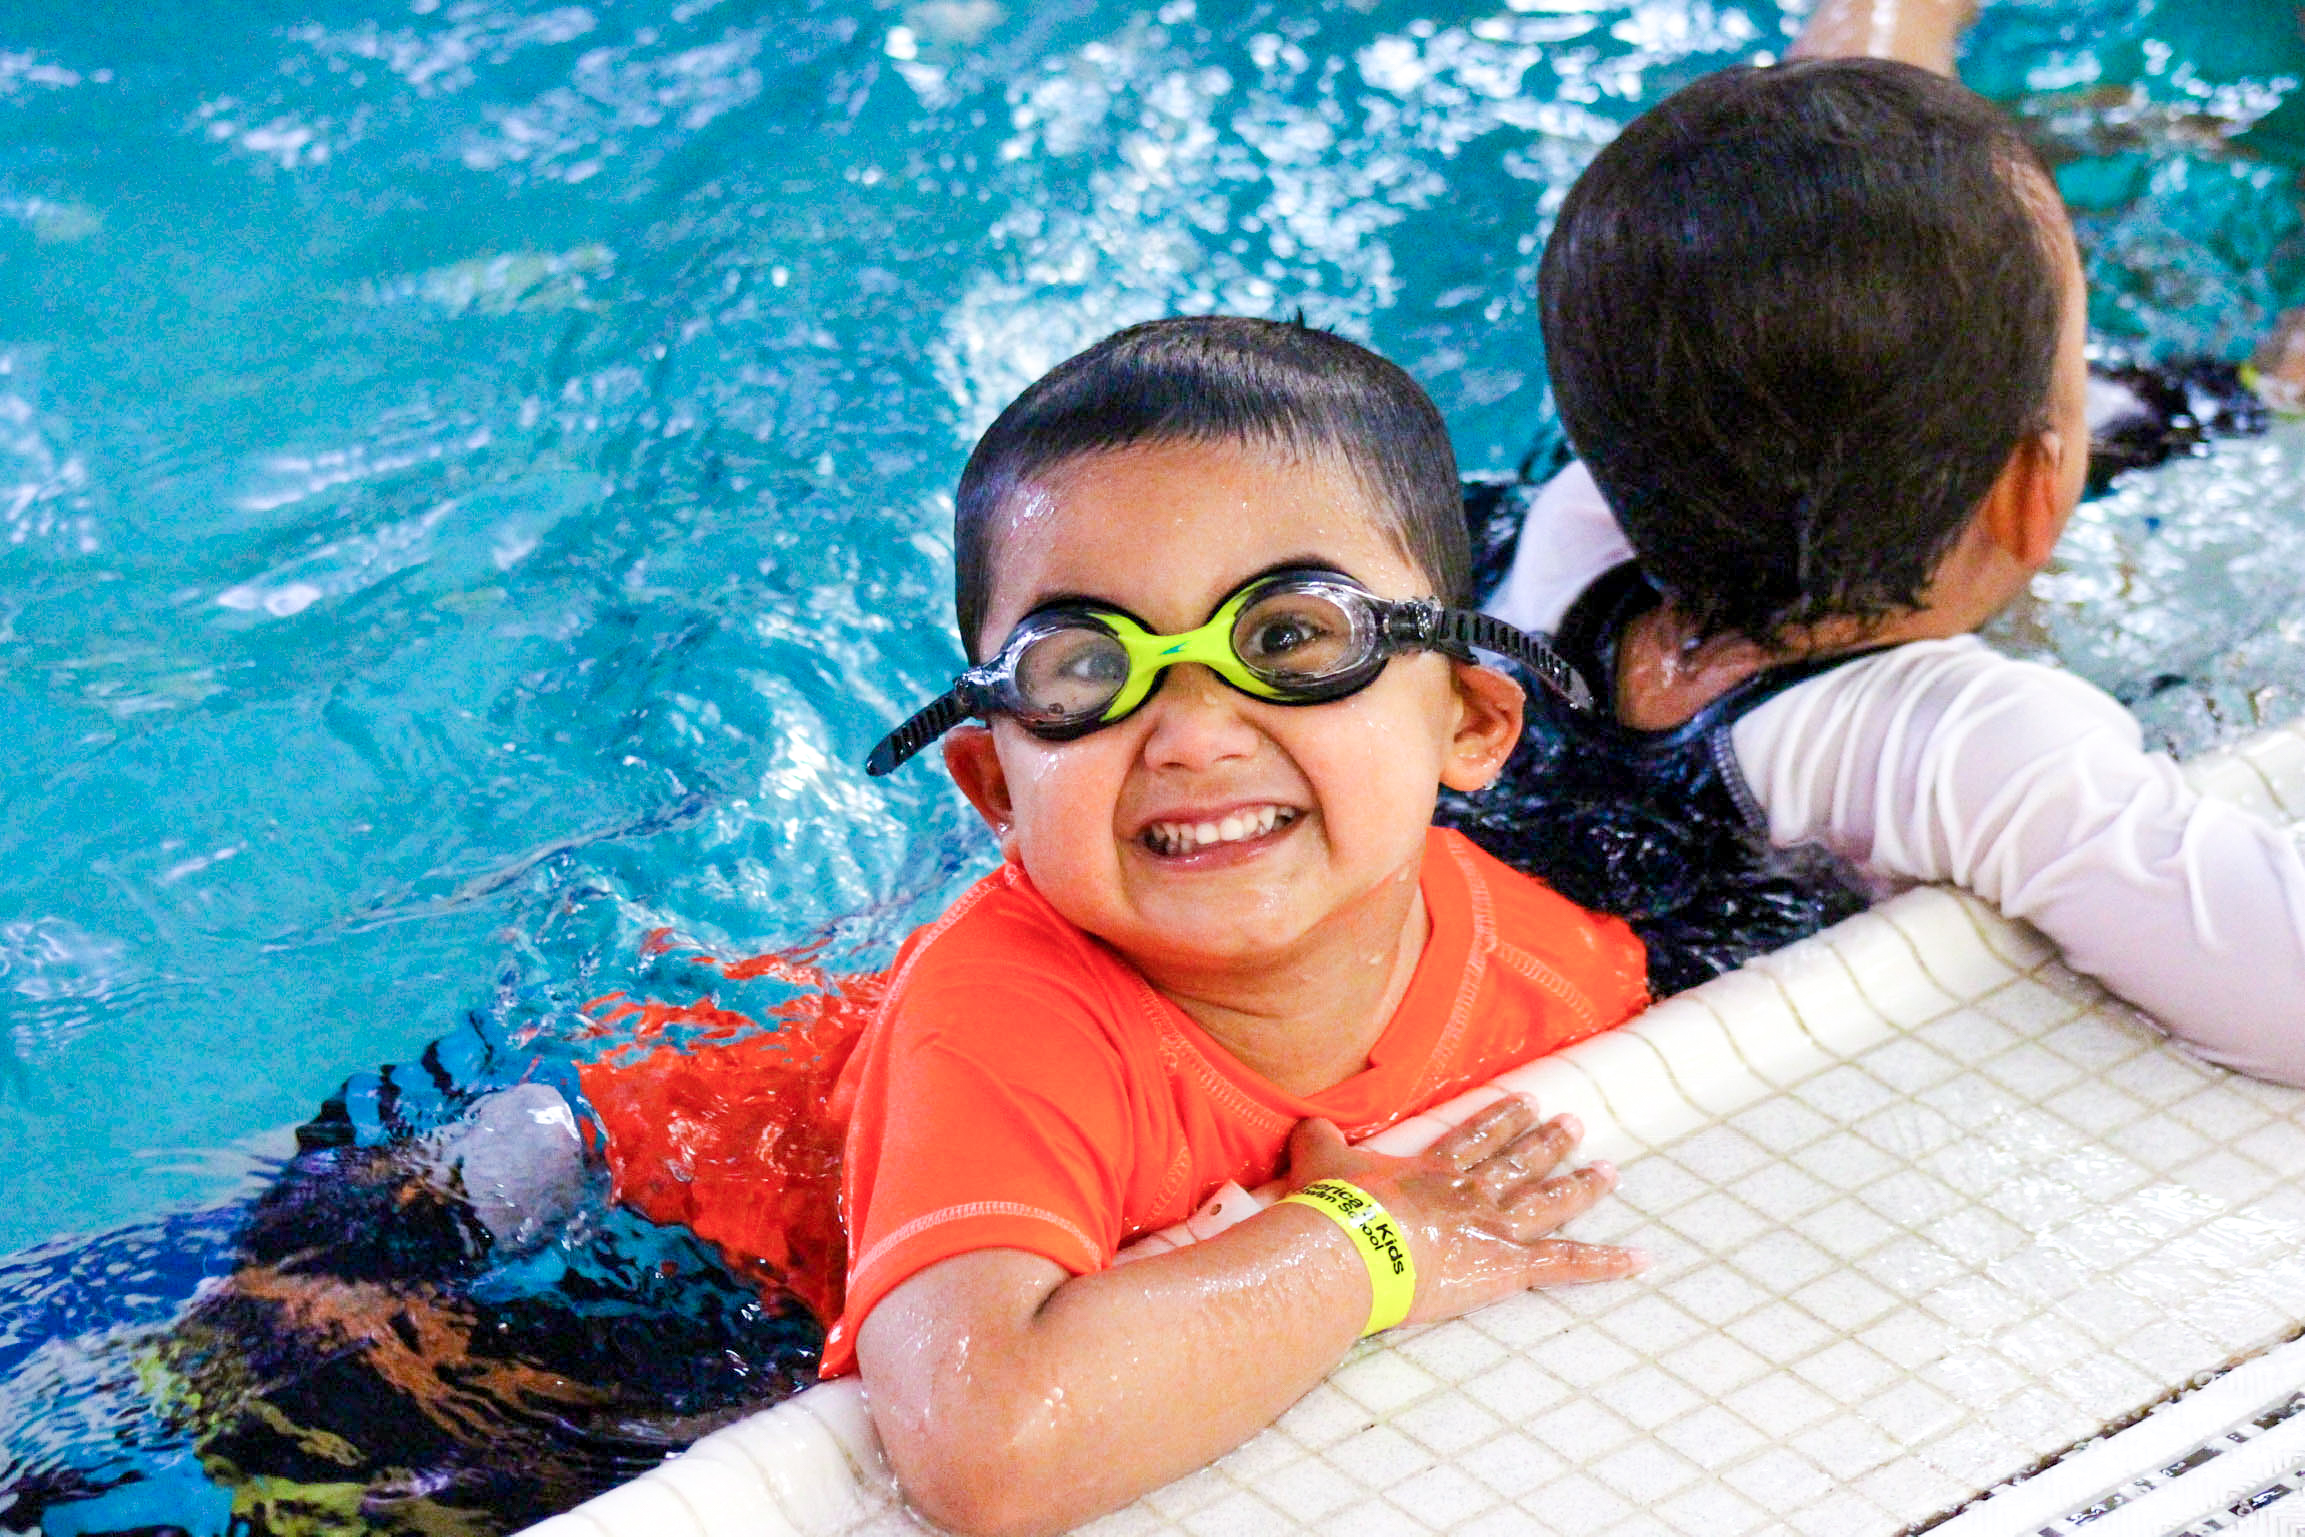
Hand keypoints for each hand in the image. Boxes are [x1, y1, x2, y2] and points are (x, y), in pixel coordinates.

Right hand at [1284, 1094, 1642, 1324]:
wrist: (1349, 1244)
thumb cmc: (1332, 1208)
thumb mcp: (1317, 1159)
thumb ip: (1317, 1138)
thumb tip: (1307, 1123)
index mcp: (1431, 1169)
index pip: (1476, 1137)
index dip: (1502, 1118)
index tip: (1527, 1099)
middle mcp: (1469, 1191)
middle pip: (1519, 1161)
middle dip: (1549, 1143)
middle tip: (1575, 1123)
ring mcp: (1492, 1225)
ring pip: (1549, 1202)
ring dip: (1581, 1187)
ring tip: (1610, 1173)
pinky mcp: (1507, 1264)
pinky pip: (1566, 1264)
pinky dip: (1606, 1263)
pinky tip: (1641, 1260)